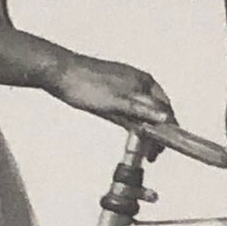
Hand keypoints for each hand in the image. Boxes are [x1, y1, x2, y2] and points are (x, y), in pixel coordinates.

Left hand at [47, 52, 173, 136]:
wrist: (60, 73)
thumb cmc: (86, 85)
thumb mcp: (117, 102)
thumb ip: (143, 110)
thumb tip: (165, 118)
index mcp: (144, 81)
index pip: (165, 108)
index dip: (166, 129)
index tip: (160, 148)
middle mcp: (138, 80)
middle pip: (156, 109)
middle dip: (157, 130)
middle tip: (151, 152)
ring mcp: (126, 82)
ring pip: (144, 108)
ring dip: (146, 126)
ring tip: (142, 144)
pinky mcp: (114, 87)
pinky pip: (131, 106)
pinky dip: (134, 119)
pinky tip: (129, 126)